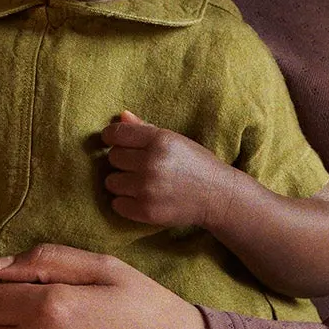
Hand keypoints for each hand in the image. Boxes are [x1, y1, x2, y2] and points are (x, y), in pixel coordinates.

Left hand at [101, 110, 233, 228]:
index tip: (112, 141)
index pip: (117, 134)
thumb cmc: (195, 163)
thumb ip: (145, 127)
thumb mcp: (174, 139)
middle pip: (113, 157)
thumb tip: (121, 116)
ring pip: (111, 181)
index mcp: (159, 140)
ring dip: (122, 182)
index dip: (110, 137)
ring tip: (139, 182)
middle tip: (138, 165)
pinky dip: (125, 202)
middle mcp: (151, 162)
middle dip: (122, 160)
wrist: (217, 196)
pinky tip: (140, 197)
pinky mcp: (146, 211)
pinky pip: (117, 204)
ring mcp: (147, 188)